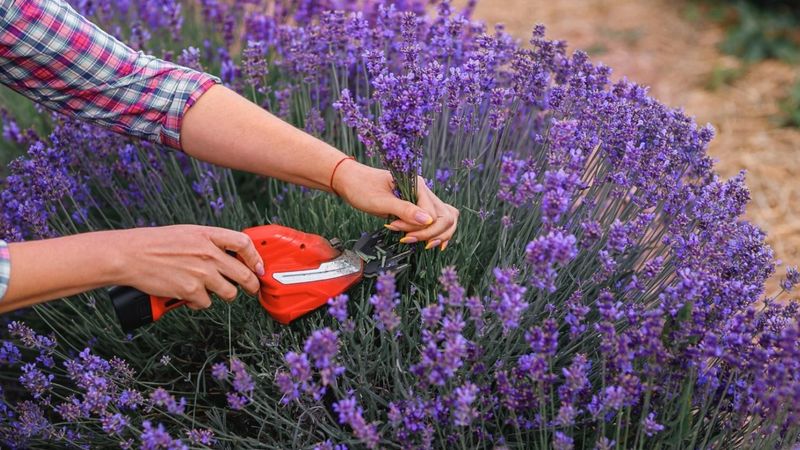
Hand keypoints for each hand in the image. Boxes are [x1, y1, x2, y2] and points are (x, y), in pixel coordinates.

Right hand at [116, 225, 263, 309]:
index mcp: (208, 235)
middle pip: (244, 274)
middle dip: (251, 285)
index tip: (258, 267)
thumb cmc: (154, 243)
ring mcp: (201, 273)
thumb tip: (227, 255)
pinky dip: (198, 302)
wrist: (130, 255)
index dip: (256, 258)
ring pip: (229, 293)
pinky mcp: (191, 291)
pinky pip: (206, 303)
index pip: (244, 243)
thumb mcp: (187, 233)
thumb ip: (209, 242)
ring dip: (224, 295)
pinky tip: (188, 295)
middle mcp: (209, 254)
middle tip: (251, 289)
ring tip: (211, 290)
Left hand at [332, 161, 458, 249]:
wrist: (349, 180)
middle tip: (408, 240)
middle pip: (444, 216)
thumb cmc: (361, 188)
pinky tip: (431, 243)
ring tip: (421, 244)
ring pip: (445, 218)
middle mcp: (424, 190)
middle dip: (430, 233)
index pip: (432, 213)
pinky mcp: (417, 206)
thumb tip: (428, 220)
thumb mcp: (380, 201)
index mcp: (417, 184)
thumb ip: (404, 210)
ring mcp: (422, 198)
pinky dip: (436, 231)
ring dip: (436, 234)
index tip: (400, 233)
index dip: (419, 228)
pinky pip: (436, 219)